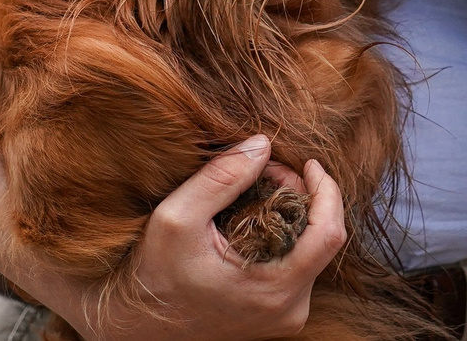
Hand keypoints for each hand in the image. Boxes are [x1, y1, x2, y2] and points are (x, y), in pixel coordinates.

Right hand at [56, 136, 346, 340]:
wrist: (135, 325)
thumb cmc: (154, 276)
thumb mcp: (176, 218)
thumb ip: (220, 178)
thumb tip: (262, 144)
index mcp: (275, 290)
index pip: (331, 233)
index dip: (326, 190)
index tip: (307, 163)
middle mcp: (290, 309)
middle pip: (322, 237)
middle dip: (300, 195)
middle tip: (265, 172)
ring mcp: (285, 316)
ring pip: (310, 250)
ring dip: (291, 213)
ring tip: (255, 193)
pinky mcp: (276, 315)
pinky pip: (297, 265)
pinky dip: (282, 235)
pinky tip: (252, 221)